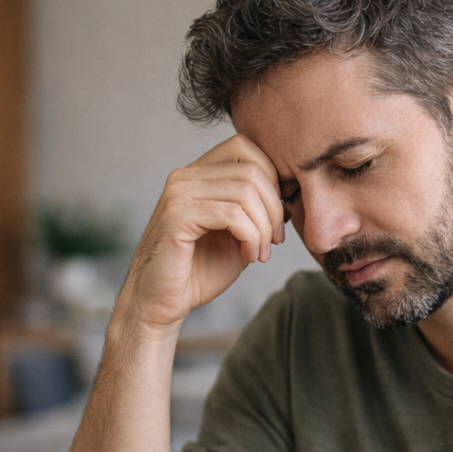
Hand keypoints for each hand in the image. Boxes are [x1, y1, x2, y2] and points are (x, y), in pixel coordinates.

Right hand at [117, 134, 286, 333]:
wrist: (163, 303)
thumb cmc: (199, 272)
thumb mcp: (239, 235)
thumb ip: (257, 210)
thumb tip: (290, 192)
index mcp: (198, 175)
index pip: (244, 148)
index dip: (272, 179)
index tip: (276, 217)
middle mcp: (184, 177)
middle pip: (251, 170)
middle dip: (274, 209)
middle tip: (274, 241)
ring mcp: (178, 194)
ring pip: (245, 192)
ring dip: (264, 228)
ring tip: (259, 253)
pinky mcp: (177, 217)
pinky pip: (231, 215)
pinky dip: (251, 237)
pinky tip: (249, 255)